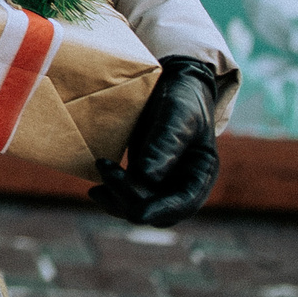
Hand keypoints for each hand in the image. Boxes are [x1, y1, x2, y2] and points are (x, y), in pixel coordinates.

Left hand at [90, 57, 220, 226]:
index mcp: (201, 174)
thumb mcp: (177, 114)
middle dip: (132, 201)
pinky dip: (115, 195)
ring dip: (119, 201)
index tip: (135, 210)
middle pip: (160, 212)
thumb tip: (147, 177)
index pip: (182, 204)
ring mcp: (165, 182)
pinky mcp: (147, 176)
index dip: (159, 210)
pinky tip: (97, 189)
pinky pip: (132, 196)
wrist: (175, 85)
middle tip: (107, 172)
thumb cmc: (182, 98)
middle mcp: (185, 185)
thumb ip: (166, 143)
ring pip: (143, 207)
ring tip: (96, 188)